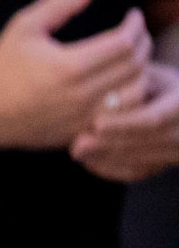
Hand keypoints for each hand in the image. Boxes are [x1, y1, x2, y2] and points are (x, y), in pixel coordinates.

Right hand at [0, 0, 150, 149]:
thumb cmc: (3, 67)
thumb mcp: (24, 27)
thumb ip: (60, 2)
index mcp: (69, 66)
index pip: (124, 43)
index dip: (135, 26)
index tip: (133, 17)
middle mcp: (82, 94)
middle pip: (135, 66)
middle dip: (143, 44)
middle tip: (136, 33)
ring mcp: (84, 117)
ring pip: (136, 93)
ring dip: (141, 71)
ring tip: (132, 58)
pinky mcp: (84, 131)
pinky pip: (123, 116)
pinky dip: (130, 97)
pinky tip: (121, 84)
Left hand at [75, 62, 178, 180]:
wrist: (173, 101)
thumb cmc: (151, 81)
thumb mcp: (147, 74)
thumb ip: (127, 83)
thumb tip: (101, 96)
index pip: (154, 120)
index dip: (125, 124)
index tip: (96, 123)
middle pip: (146, 145)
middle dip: (110, 145)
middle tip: (78, 144)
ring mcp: (178, 151)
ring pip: (143, 163)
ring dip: (107, 158)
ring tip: (77, 150)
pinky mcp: (164, 164)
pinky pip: (138, 173)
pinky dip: (111, 169)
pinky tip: (88, 161)